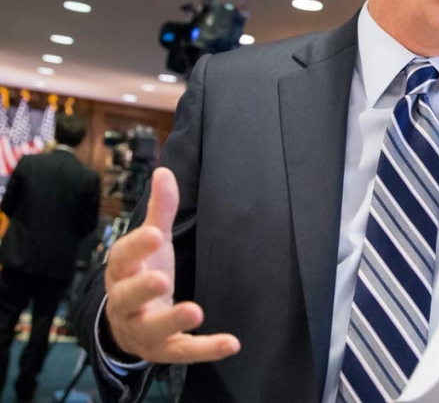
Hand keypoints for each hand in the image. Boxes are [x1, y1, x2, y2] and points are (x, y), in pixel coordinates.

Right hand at [104, 167, 239, 362]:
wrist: (128, 324)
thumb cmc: (142, 273)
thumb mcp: (150, 244)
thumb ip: (159, 211)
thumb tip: (164, 171)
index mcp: (122, 272)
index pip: (123, 258)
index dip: (137, 247)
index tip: (155, 234)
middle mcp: (126, 303)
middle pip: (128, 297)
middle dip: (144, 288)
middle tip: (162, 279)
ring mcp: (143, 329)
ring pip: (151, 329)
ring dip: (172, 321)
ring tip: (196, 311)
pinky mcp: (164, 350)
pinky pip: (183, 352)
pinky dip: (206, 350)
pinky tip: (232, 344)